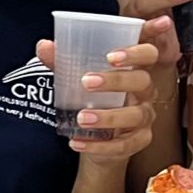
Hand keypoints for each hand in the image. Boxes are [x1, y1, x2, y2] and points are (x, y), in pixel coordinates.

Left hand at [36, 17, 173, 164]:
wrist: (97, 136)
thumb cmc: (92, 96)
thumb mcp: (76, 76)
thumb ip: (61, 61)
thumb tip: (44, 46)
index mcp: (135, 68)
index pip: (148, 52)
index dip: (138, 49)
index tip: (116, 53)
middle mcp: (146, 91)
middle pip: (143, 80)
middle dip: (116, 81)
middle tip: (86, 82)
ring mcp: (145, 117)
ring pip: (135, 116)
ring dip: (108, 117)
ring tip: (81, 118)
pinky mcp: (139, 140)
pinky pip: (124, 145)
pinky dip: (99, 146)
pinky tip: (77, 142)